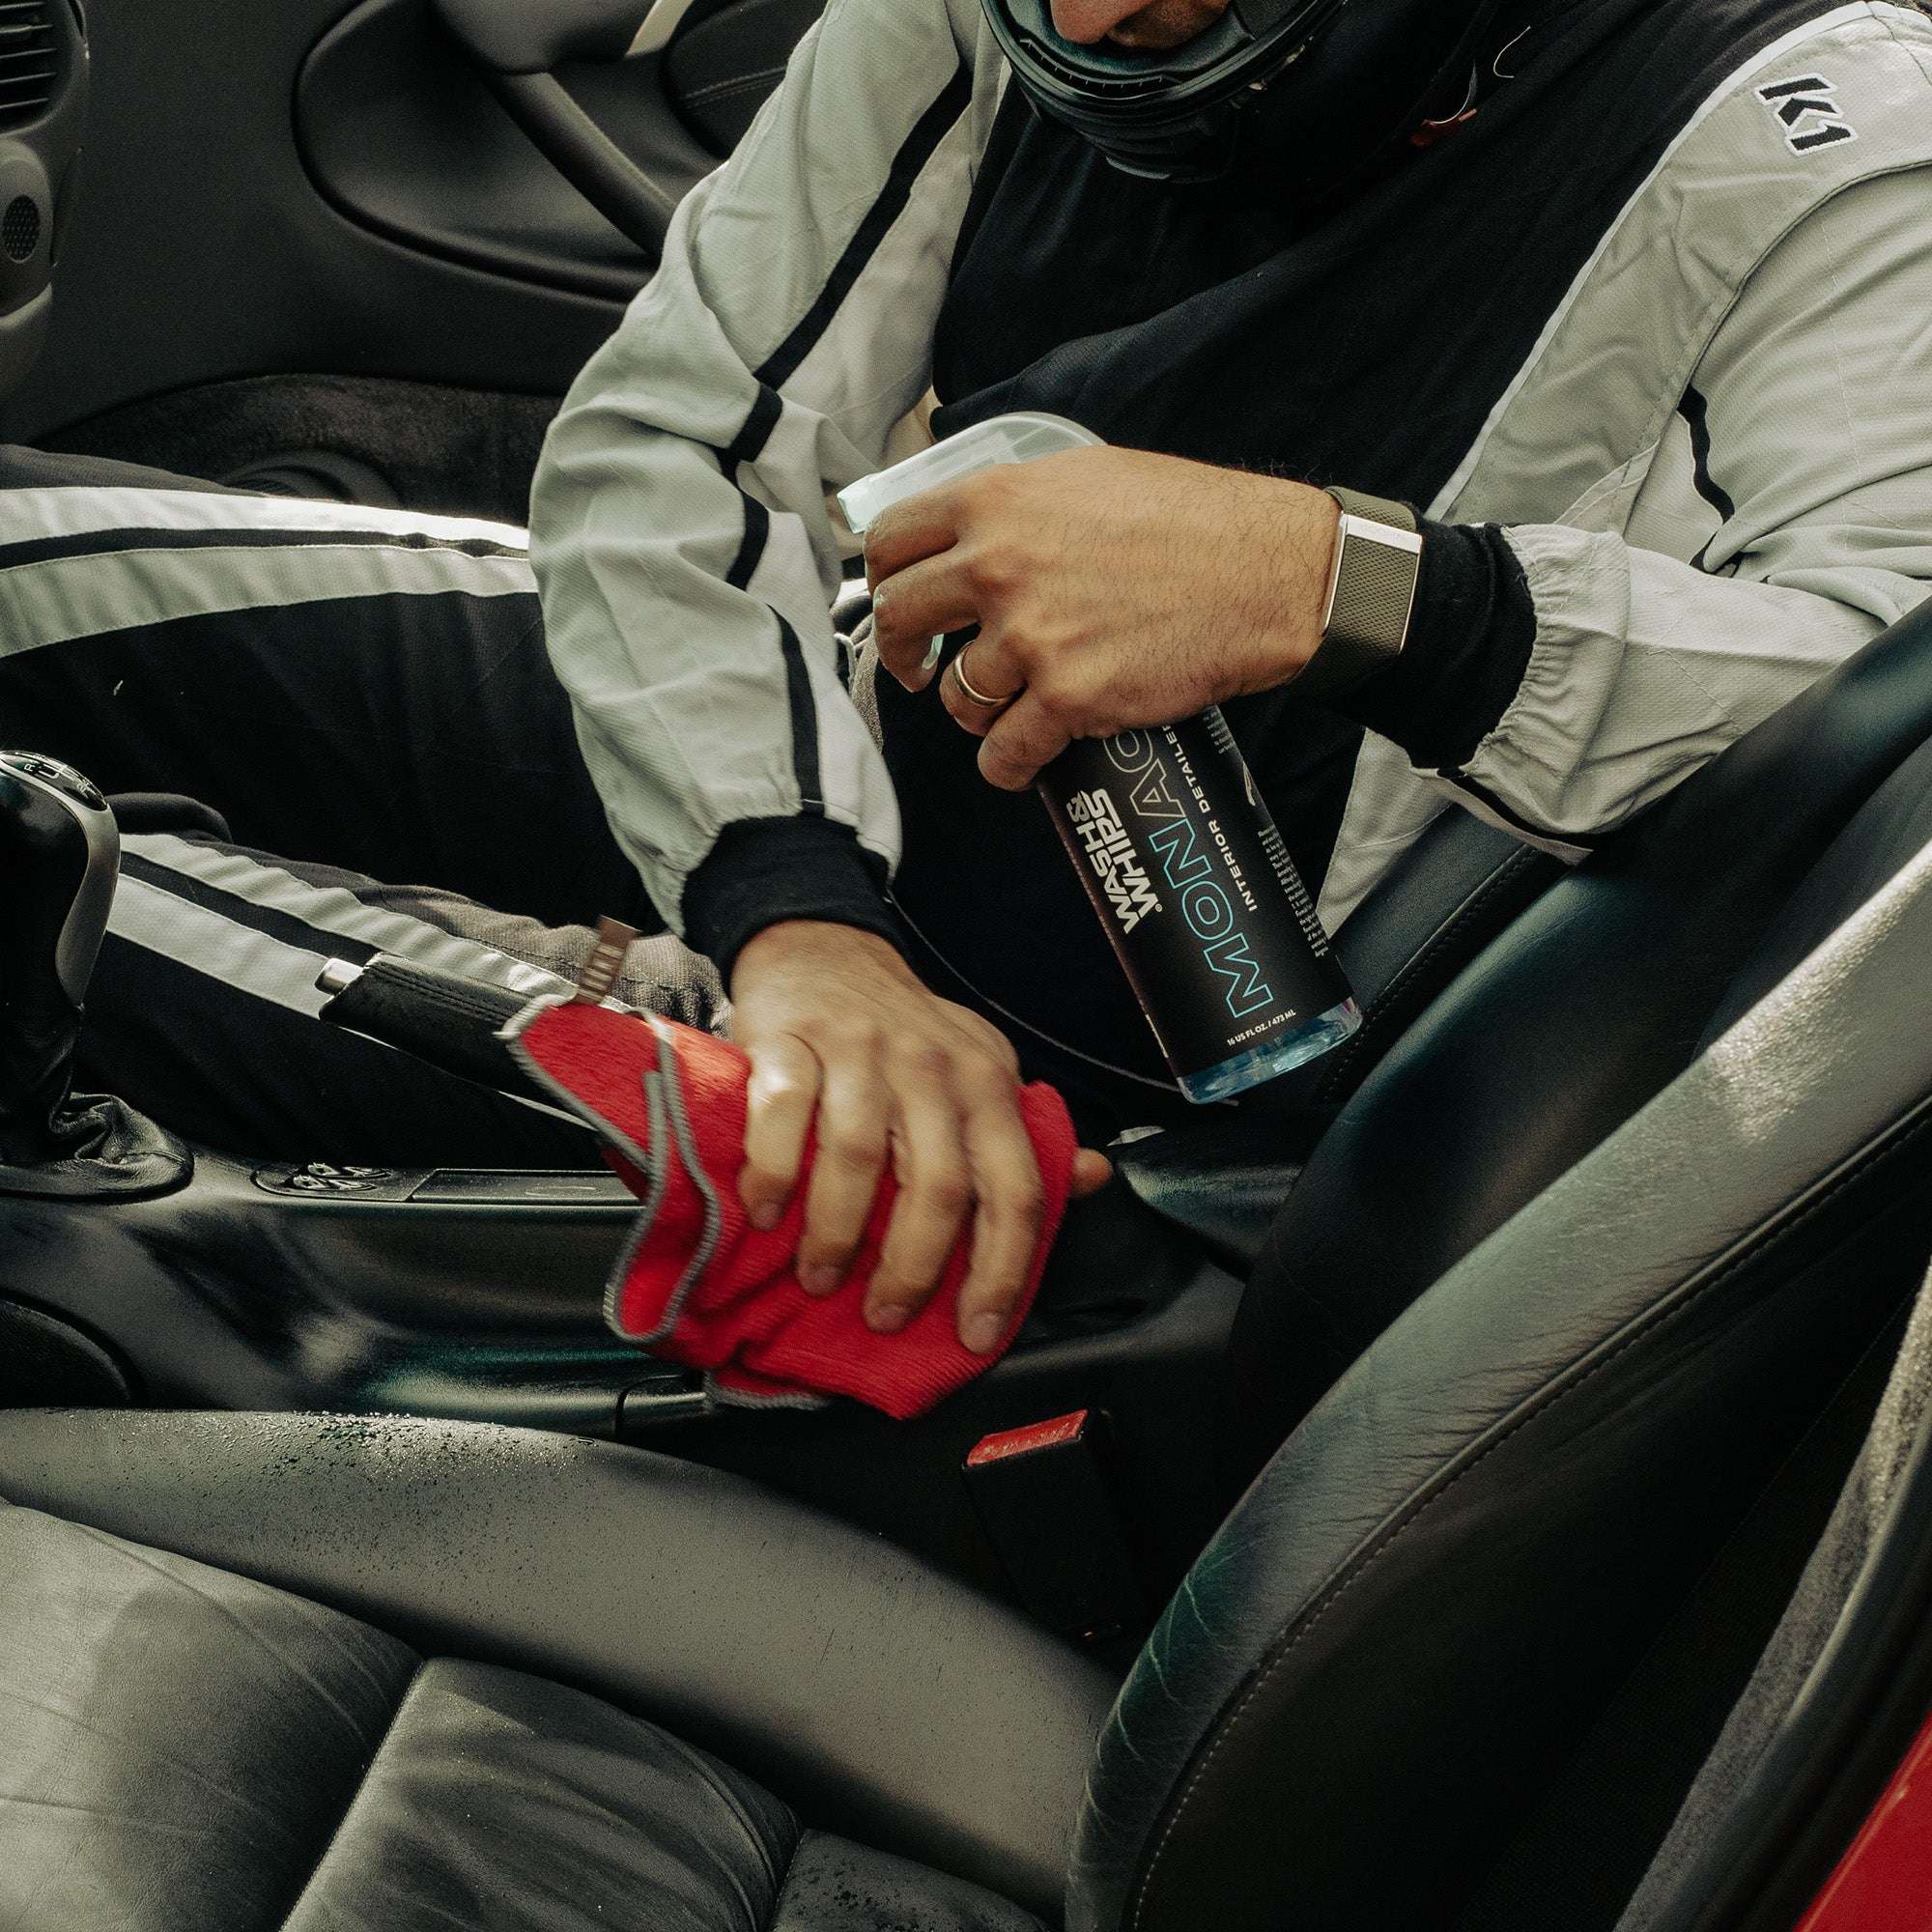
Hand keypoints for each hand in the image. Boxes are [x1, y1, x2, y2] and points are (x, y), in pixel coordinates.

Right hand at [728, 920, 1111, 1349]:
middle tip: (885, 1316)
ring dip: (837, 1234)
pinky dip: (774, 1172)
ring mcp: (859, 1051)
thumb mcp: (983, 1074)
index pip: (1017, 1189)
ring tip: (821, 1278)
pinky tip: (767, 1214)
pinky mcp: (790, 1041)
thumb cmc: (907, 1035)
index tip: (977, 1332)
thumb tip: (1091, 1179)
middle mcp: (932, 1067)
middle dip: (912, 1268)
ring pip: (857, 1156)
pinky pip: (783, 1114)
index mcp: (989, 1086)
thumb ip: (1029, 1137)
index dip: (1003, 1272)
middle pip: (938, 1186)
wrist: (826, 954)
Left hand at [864, 445, 1341, 788]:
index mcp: (997, 502)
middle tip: (922, 669)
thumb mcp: (1086, 478)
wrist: (1266, 573)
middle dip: (905, 653)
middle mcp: (999, 565)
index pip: (891, 540)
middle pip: (901, 619)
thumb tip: (970, 536)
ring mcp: (1030, 635)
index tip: (896, 604)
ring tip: (1006, 708)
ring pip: (957, 696)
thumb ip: (1016, 507)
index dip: (882, 580)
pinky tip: (1021, 762)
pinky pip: (1005, 753)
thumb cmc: (1191, 522)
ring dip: (973, 711)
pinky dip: (1007, 767)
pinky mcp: (1068, 697)